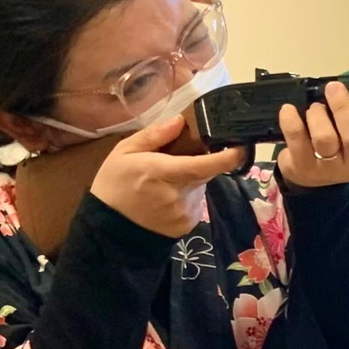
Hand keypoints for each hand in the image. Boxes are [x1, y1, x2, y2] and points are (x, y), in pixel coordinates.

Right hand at [91, 116, 245, 237]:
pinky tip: (166, 199)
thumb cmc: (114, 184)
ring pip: (200, 187)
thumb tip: (180, 121)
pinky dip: (187, 197)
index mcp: (161, 172)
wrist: (107, 228)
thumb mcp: (124, 152)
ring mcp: (184, 212)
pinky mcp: (187, 225)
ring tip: (164, 184)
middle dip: (198, 163)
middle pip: (204, 173)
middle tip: (175, 162)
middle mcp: (177, 194)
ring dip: (191, 181)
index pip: (204, 165)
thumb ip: (154, 135)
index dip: (227, 157)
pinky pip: (196, 203)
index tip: (241, 147)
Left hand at [276, 81, 348, 187]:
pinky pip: (296, 142)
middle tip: (334, 89)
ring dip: (317, 116)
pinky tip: (289, 111)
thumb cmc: (345, 150)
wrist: (314, 184)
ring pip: (326, 140)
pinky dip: (291, 122)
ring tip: (314, 107)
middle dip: (343, 110)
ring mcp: (330, 168)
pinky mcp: (304, 168)